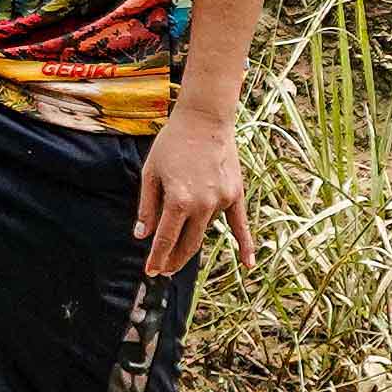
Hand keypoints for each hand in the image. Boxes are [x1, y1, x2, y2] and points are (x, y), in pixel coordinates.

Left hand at [137, 102, 251, 276]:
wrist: (205, 119)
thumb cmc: (172, 143)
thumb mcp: (151, 172)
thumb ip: (147, 207)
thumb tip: (142, 236)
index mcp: (178, 200)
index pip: (166, 240)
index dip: (157, 258)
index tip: (151, 272)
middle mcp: (203, 205)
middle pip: (189, 244)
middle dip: (174, 260)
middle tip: (164, 270)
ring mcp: (222, 201)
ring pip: (205, 229)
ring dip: (191, 238)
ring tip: (178, 248)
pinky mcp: (236, 195)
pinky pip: (240, 225)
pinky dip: (245, 245)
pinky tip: (248, 264)